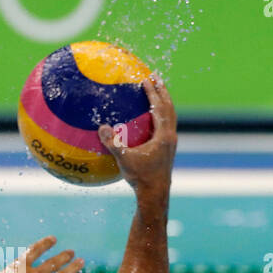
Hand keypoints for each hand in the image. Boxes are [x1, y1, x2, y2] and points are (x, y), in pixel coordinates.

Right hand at [97, 73, 176, 198]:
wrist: (155, 195)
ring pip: (170, 116)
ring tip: (156, 92)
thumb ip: (113, 143)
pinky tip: (149, 117)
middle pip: (169, 108)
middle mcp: (170, 137)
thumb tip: (101, 127)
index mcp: (163, 136)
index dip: (153, 93)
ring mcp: (170, 143)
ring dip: (163, 102)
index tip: (147, 79)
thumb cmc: (141, 178)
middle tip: (156, 78)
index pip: (160, 108)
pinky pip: (165, 126)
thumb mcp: (124, 160)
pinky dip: (160, 115)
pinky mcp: (167, 149)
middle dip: (162, 92)